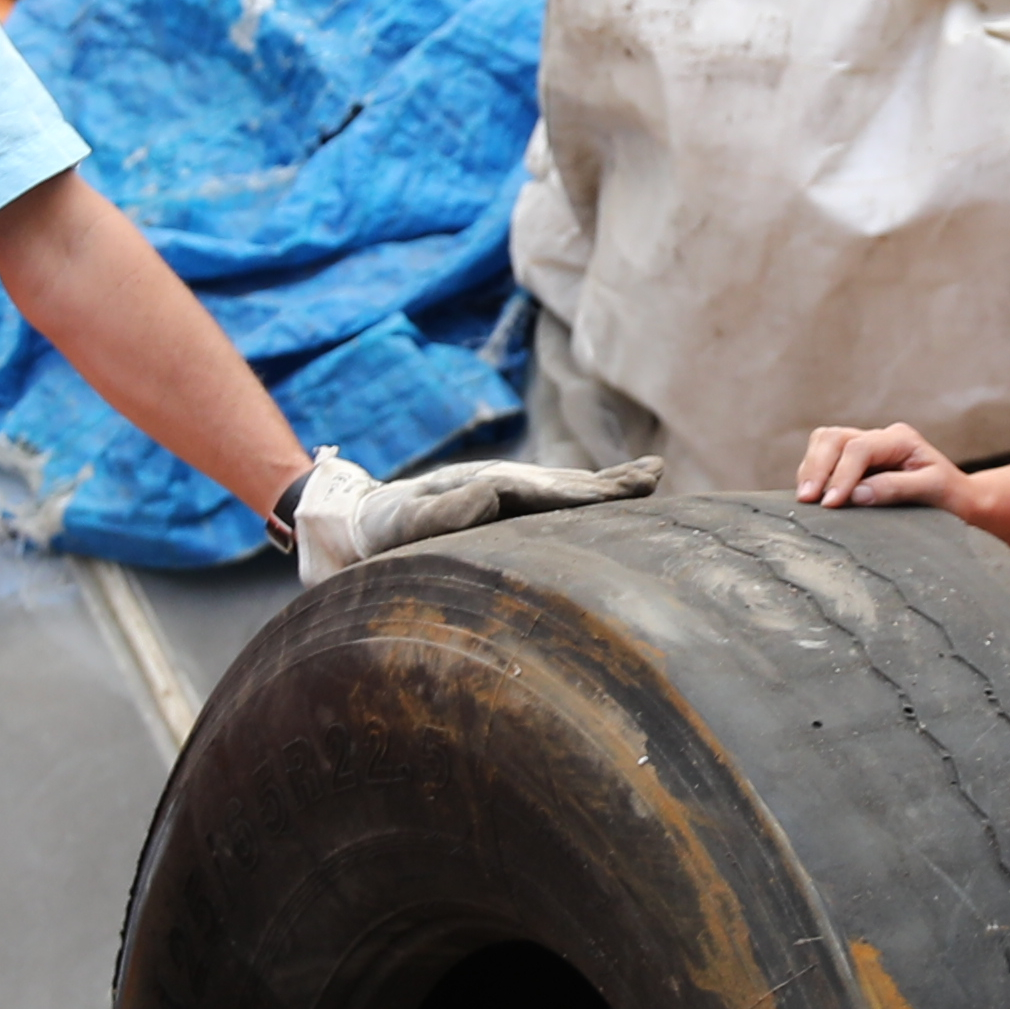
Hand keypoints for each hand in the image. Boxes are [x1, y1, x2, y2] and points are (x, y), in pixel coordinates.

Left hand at [289, 450, 659, 584]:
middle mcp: (502, 485)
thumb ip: (440, 514)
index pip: (542, 491)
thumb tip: (490, 496)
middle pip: (564, 486)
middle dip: (607, 486)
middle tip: (654, 479)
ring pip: (564, 491)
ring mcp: (505, 494)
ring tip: (651, 479)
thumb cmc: (376, 529)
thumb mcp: (400, 523)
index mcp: (486, 488)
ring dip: (606, 489)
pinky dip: (586, 497)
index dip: (581, 491)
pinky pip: (552, 504)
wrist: (355, 521)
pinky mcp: (503, 507)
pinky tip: (614, 494)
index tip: (619, 492)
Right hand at [793, 421, 977, 521]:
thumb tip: (857, 494)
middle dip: (817, 468)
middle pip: (834, 438)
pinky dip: (813, 473)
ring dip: (811, 469)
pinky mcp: (854, 461)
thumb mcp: (932, 491)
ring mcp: (865, 446)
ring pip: (824, 442)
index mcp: (900, 439)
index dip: (841, 475)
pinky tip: (813, 493)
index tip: (830, 503)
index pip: (859, 449)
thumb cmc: (949, 495)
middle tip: (807, 500)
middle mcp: (880, 437)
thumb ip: (896, 489)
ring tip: (806, 499)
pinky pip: (824, 457)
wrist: (957, 499)